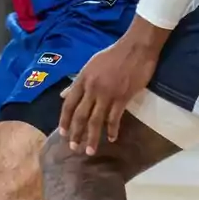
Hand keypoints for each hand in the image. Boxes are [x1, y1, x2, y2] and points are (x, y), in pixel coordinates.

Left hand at [59, 37, 158, 155]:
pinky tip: (112, 138)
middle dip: (76, 133)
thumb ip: (77, 82)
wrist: (135, 48)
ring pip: (96, 120)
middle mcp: (92, 88)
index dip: (64, 120)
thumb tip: (62, 94)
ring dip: (92, 137)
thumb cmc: (114, 55)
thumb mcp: (90, 65)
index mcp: (83, 79)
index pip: (69, 103)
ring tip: (90, 151)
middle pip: (81, 115)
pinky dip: (112, 130)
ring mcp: (107, 94)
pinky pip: (115, 118)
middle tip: (73, 148)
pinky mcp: (122, 97)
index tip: (62, 133)